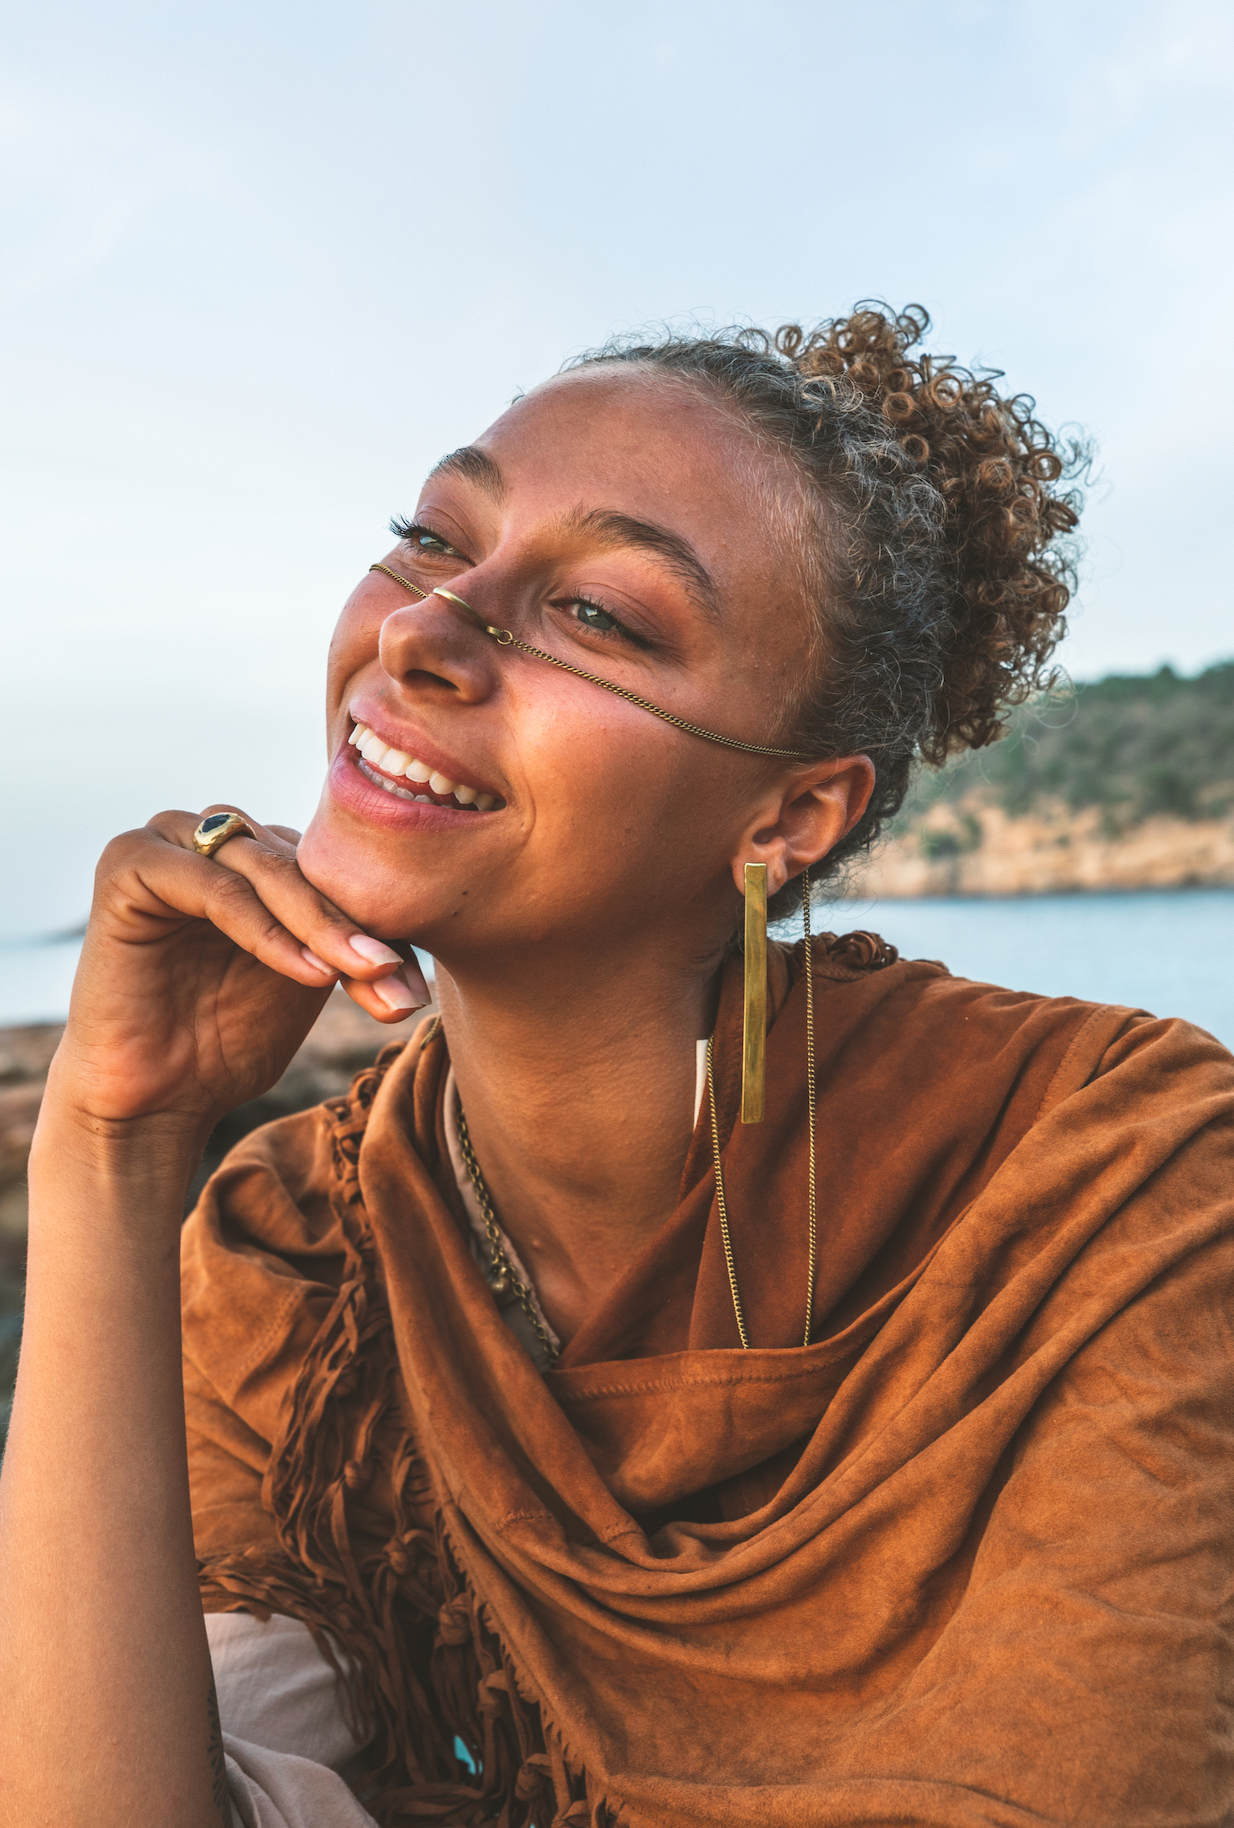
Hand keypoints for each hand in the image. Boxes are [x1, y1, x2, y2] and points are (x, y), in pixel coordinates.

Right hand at [45, 805, 429, 1141]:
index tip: (417, 987)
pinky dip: (267, 930)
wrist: (157, 1096)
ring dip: (320, 922)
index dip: (379, 923)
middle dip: (354, 924)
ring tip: (363, 971)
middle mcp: (211, 832)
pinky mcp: (128, 863)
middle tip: (394, 976)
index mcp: (257, 848)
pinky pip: (216, 888)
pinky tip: (306, 973)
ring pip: (266, 867)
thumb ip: (358, 945)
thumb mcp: (313, 980)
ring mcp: (167, 840)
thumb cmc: (231, 1038)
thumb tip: (425, 955)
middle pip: (303, 862)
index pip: (332, 866)